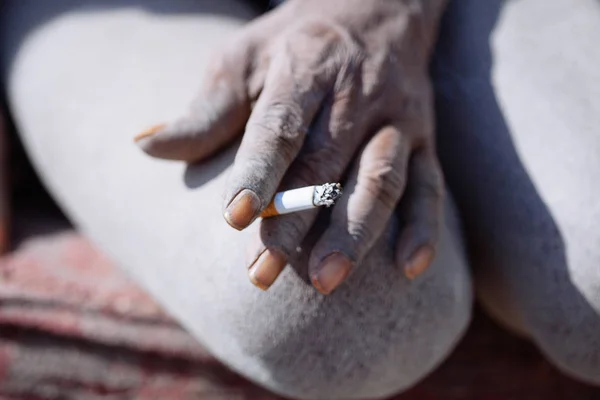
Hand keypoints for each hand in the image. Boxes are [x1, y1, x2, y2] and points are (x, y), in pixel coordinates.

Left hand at [135, 0, 445, 293]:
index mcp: (306, 69)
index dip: (259, 170)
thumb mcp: (244, 58)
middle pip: (326, 162)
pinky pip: (432, 183)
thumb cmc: (296, 45)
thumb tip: (147, 146)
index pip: (281, 125)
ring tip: (326, 280)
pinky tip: (409, 266)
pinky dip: (425, 226)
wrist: (374, 10)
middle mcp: (357, 95)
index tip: (236, 218)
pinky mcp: (424, 138)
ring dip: (356, 232)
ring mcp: (397, 118)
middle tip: (266, 274)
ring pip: (380, 179)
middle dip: (296, 220)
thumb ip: (205, 110)